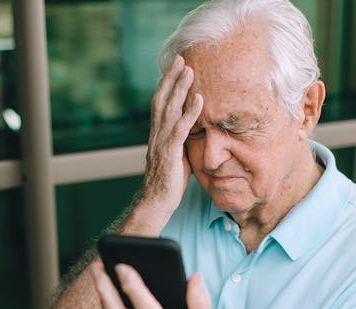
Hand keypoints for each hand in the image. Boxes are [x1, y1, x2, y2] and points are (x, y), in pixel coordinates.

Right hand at [139, 56, 203, 217]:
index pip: (160, 103)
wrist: (156, 203)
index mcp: (157, 134)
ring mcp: (161, 143)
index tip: (176, 67)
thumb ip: (180, 140)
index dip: (167, 84)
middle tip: (180, 58)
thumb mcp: (176, 156)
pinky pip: (180, 129)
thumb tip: (193, 130)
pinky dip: (189, 113)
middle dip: (171, 78)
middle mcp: (156, 134)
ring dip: (180, 89)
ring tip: (190, 71)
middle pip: (161, 99)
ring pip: (169, 109)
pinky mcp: (170, 153)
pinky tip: (199, 100)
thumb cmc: (168, 183)